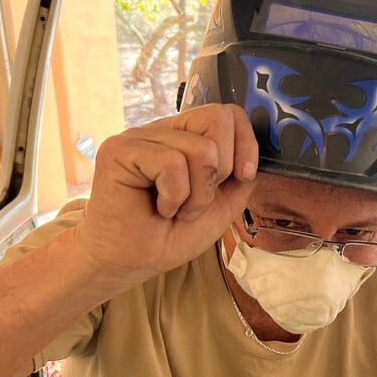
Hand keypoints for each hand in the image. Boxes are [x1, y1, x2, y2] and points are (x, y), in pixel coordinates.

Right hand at [75, 104, 258, 284]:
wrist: (132, 263)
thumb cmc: (169, 236)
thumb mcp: (220, 206)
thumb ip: (240, 178)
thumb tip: (255, 156)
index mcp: (185, 137)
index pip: (228, 114)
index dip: (246, 143)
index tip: (244, 176)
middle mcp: (163, 130)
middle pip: (217, 118)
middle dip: (221, 170)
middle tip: (197, 200)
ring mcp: (140, 136)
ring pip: (199, 149)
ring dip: (196, 195)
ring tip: (175, 210)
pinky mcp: (120, 149)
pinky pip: (171, 163)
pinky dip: (174, 197)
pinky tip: (159, 208)